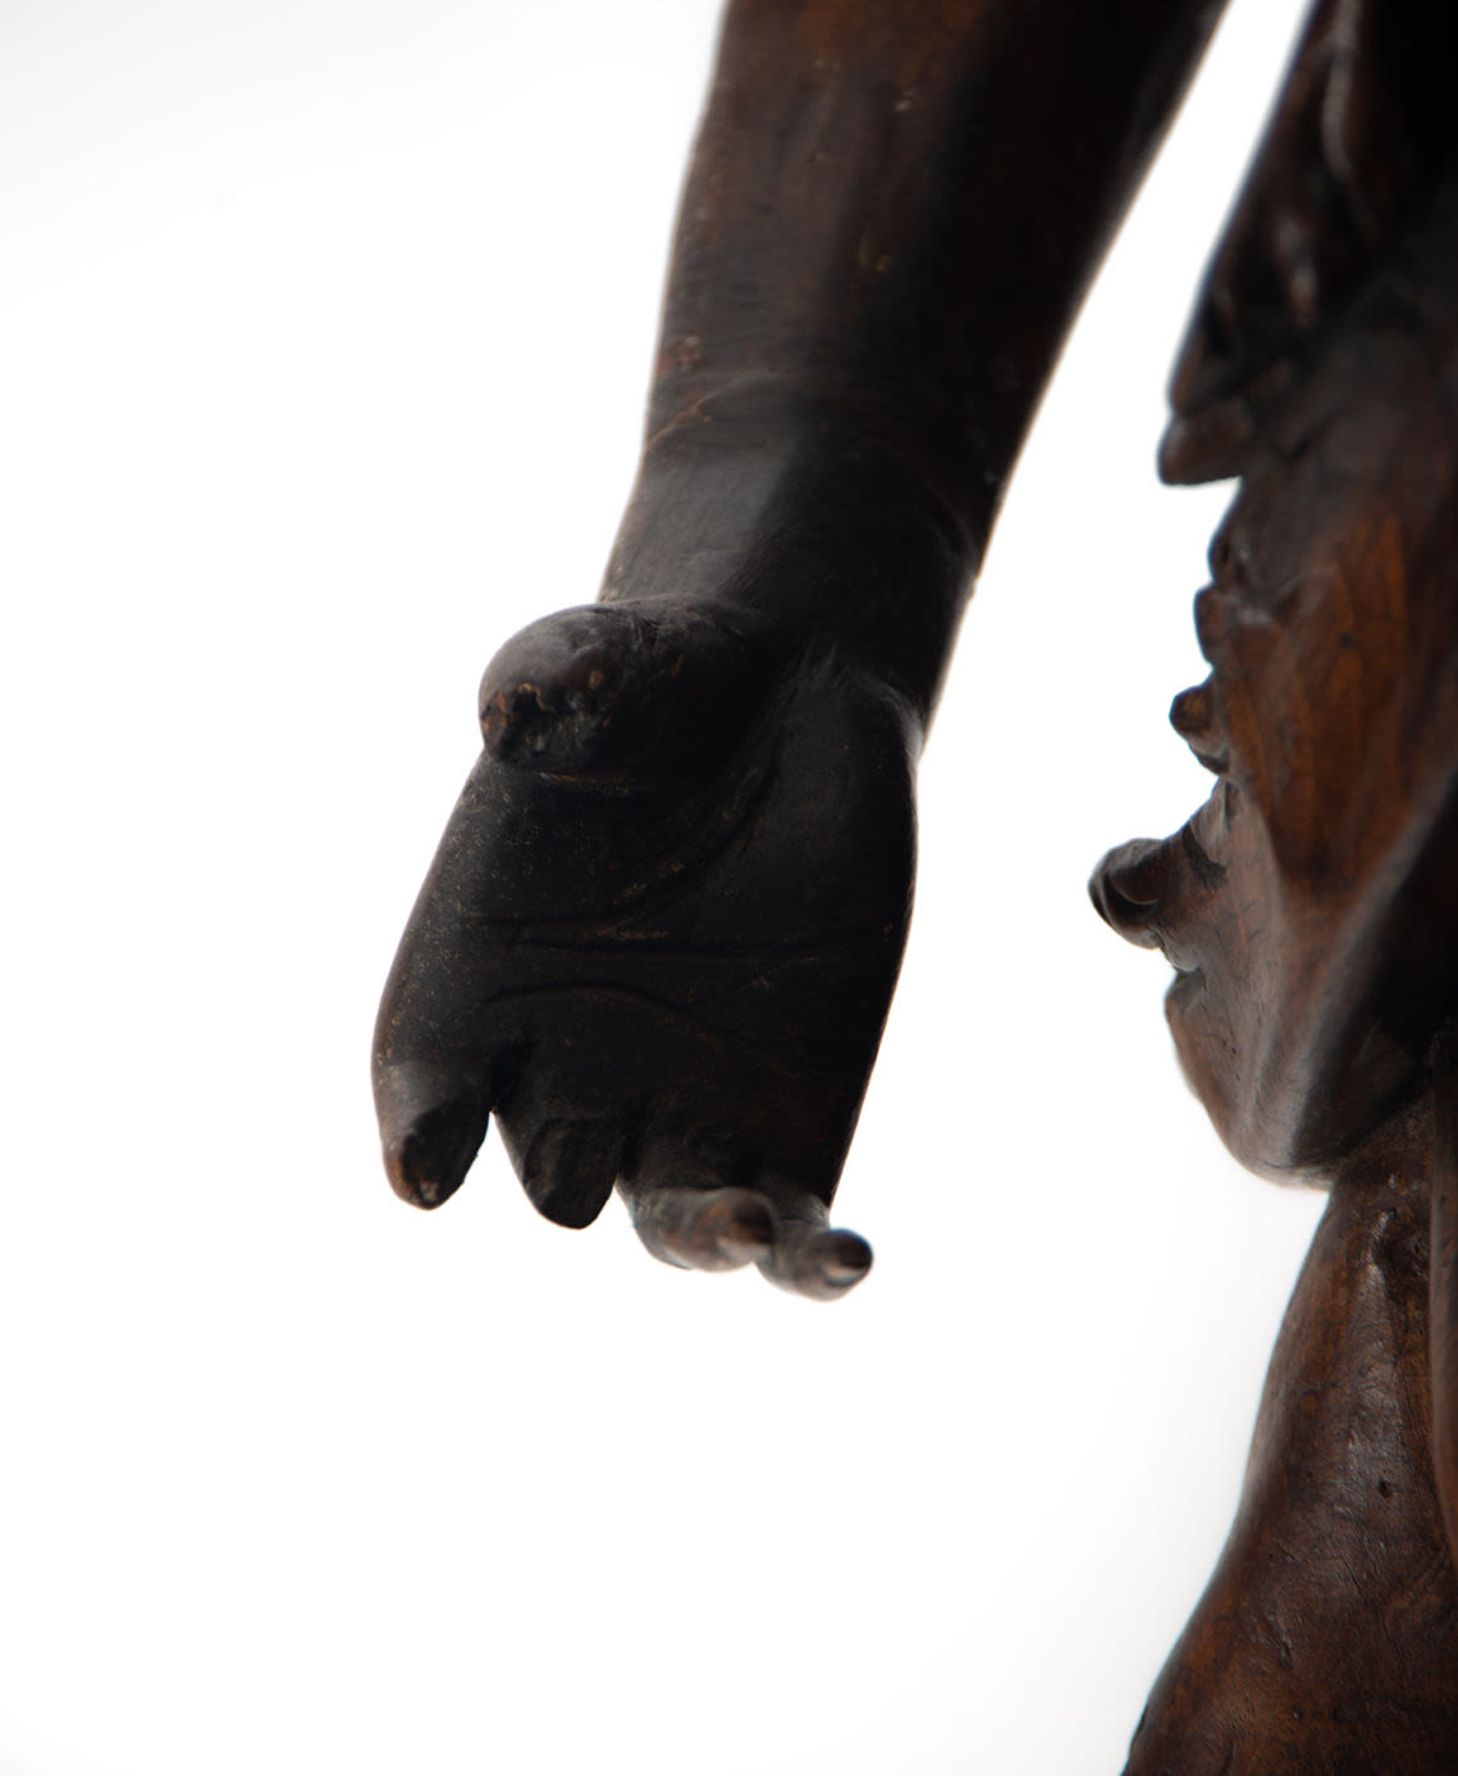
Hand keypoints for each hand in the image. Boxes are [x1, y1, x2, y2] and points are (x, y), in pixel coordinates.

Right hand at [372, 598, 916, 1298]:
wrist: (783, 694)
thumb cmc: (659, 682)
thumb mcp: (602, 665)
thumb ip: (554, 684)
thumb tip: (517, 707)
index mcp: (480, 966)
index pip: (425, 1069)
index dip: (419, 1121)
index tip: (425, 1166)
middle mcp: (569, 1054)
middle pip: (548, 1161)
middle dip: (562, 1164)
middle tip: (589, 1148)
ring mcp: (683, 1096)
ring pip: (670, 1222)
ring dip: (699, 1237)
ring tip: (742, 1220)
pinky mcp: (790, 1110)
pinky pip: (788, 1219)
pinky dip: (806, 1260)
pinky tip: (844, 1259)